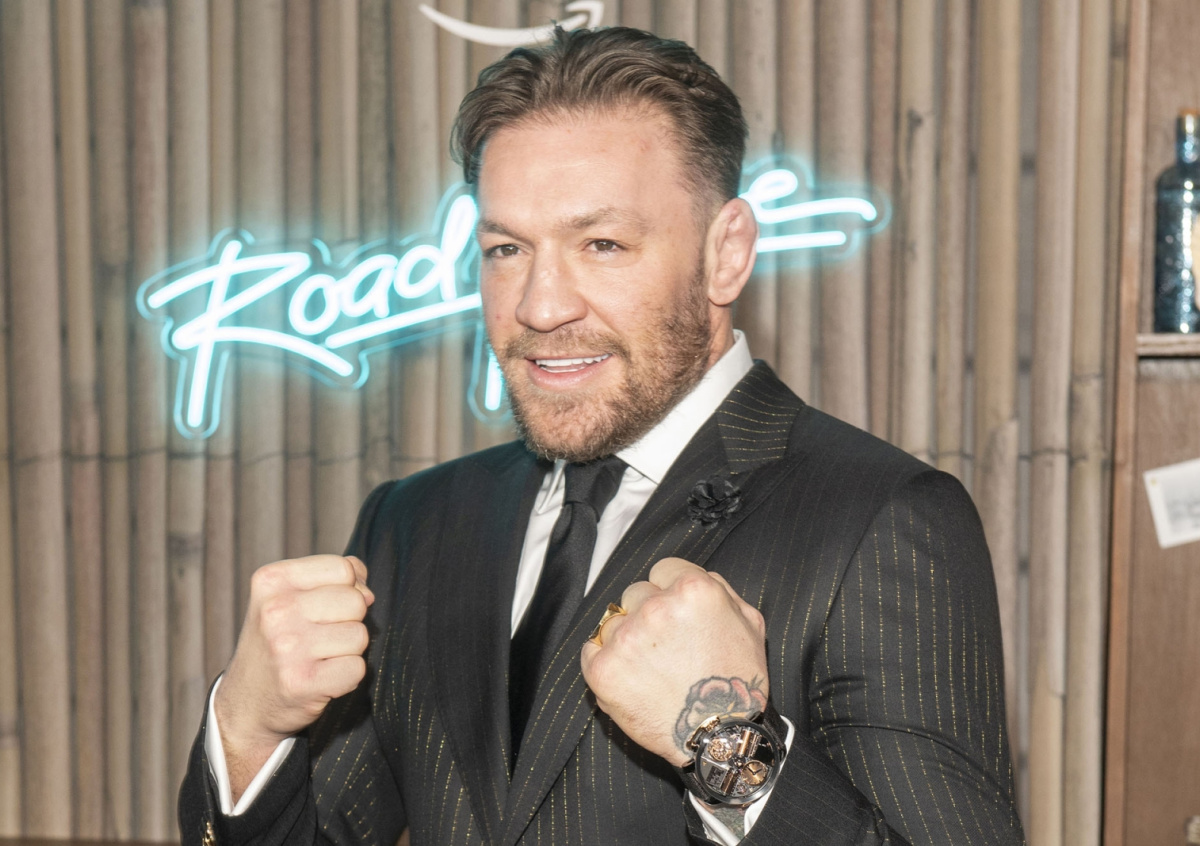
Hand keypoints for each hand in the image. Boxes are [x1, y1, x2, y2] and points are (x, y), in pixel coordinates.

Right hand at [215, 554, 373, 796]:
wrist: (245, 704)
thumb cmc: (278, 642)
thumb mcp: (291, 597)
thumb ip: (333, 579)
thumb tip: (367, 591)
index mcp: (272, 581)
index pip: (344, 568)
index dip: (346, 588)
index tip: (323, 608)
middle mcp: (275, 611)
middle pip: (356, 601)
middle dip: (349, 620)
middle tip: (320, 638)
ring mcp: (287, 648)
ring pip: (360, 636)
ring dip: (348, 651)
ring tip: (318, 659)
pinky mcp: (301, 683)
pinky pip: (357, 669)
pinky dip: (347, 678)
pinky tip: (322, 680)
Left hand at [580, 558, 767, 766]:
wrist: (720, 737)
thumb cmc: (737, 682)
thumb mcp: (750, 624)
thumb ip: (722, 590)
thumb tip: (696, 577)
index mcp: (692, 590)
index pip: (662, 569)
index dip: (669, 591)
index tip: (674, 614)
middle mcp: (656, 608)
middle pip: (635, 593)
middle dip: (648, 614)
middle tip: (665, 647)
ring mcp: (627, 638)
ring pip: (613, 622)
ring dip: (627, 640)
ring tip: (650, 669)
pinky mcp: (604, 669)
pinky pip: (589, 650)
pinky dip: (604, 661)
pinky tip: (627, 677)